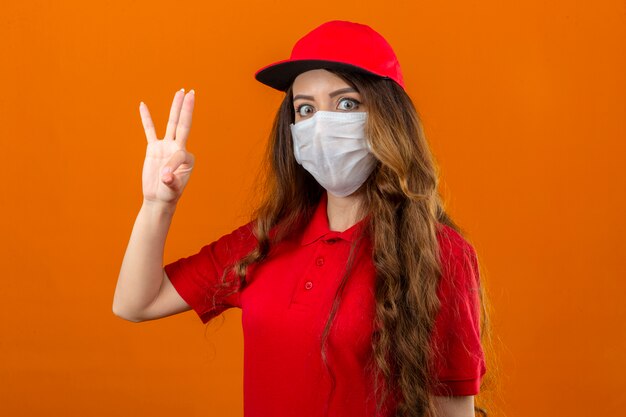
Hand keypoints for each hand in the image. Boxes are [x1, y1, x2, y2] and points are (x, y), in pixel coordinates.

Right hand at [139, 89, 195, 205]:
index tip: (165, 178)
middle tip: (191, 93)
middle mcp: (178, 148)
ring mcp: (166, 146)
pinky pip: (149, 130)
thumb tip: (165, 175)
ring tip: (180, 92)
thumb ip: (171, 181)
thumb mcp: (172, 189)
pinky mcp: (153, 148)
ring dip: (175, 108)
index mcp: (187, 158)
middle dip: (187, 109)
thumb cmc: (169, 195)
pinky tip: (143, 105)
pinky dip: (146, 118)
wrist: (158, 198)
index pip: (179, 154)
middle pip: (183, 124)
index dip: (171, 166)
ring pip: (171, 123)